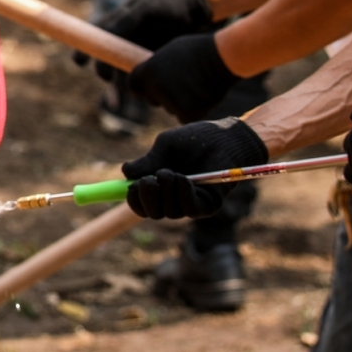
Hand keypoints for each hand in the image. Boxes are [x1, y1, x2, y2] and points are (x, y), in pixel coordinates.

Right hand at [76, 0, 215, 80]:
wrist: (201, 8)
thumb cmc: (170, 3)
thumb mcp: (145, 9)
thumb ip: (124, 22)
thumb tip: (105, 38)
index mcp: (119, 22)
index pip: (95, 37)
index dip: (85, 50)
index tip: (79, 62)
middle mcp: (127, 38)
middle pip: (108, 60)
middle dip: (107, 72)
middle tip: (110, 78)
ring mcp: (141, 49)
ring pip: (125, 71)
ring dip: (124, 82)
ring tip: (128, 90)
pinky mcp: (156, 60)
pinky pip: (144, 76)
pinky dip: (142, 84)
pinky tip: (146, 91)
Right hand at [121, 118, 267, 219]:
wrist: (226, 138)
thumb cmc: (196, 139)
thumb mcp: (166, 146)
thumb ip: (148, 160)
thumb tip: (125, 172)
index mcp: (160, 185)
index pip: (141, 203)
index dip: (132, 199)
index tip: (129, 187)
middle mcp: (173, 198)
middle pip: (151, 213)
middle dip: (146, 199)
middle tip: (147, 181)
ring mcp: (190, 203)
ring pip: (169, 212)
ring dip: (165, 192)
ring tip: (170, 172)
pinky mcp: (207, 206)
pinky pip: (189, 209)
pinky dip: (182, 195)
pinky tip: (183, 179)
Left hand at [130, 32, 244, 122]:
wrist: (222, 58)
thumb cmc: (199, 51)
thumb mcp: (170, 53)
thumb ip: (157, 68)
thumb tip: (150, 77)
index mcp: (148, 70)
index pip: (133, 85)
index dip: (140, 87)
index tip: (147, 89)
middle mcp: (155, 87)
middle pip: (151, 99)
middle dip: (162, 96)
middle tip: (181, 86)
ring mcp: (170, 102)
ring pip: (170, 108)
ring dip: (180, 102)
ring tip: (197, 86)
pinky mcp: (187, 113)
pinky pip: (184, 117)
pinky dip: (193, 111)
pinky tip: (203, 97)